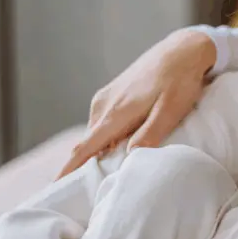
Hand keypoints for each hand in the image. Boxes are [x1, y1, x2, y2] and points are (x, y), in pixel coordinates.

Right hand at [57, 28, 216, 178]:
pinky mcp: (114, 92)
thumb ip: (149, 135)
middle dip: (84, 164)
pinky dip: (107, 134)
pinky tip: (120, 142)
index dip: (69, 169)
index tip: (55, 186)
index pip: (85, 147)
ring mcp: (107, 96)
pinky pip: (103, 120)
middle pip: (88, 142)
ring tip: (108, 169)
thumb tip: (128, 159)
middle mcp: (104, 104)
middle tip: (89, 189)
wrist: (182, 50)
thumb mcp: (170, 112)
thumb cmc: (179, 81)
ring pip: (97, 131)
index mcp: (116, 113)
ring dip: (99, 149)